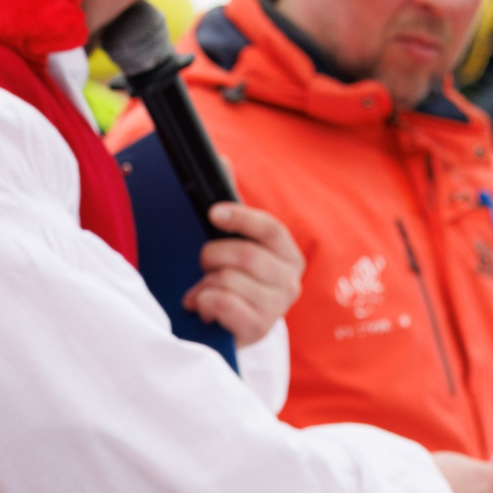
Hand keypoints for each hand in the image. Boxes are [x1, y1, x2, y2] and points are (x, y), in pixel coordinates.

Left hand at [186, 201, 302, 347]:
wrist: (229, 331)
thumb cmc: (233, 282)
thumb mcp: (235, 245)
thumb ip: (232, 206)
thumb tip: (221, 161)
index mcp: (289, 257)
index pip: (270, 229)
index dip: (241, 218)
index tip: (212, 214)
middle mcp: (290, 283)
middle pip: (246, 255)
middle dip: (212, 256)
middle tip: (203, 265)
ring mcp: (275, 309)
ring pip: (229, 279)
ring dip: (205, 284)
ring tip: (202, 292)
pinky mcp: (257, 329)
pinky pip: (222, 303)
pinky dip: (203, 302)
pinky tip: (202, 307)